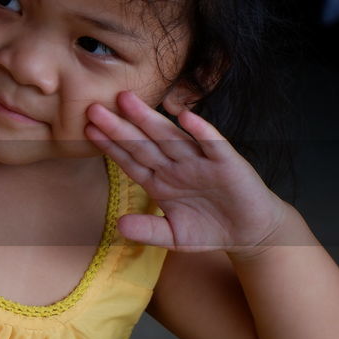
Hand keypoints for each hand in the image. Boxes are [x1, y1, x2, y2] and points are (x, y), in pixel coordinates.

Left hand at [85, 91, 286, 253]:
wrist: (250, 232)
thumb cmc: (209, 230)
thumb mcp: (174, 237)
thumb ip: (148, 231)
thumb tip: (118, 225)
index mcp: (160, 181)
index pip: (129, 160)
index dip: (109, 146)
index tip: (88, 131)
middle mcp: (176, 166)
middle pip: (143, 143)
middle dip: (120, 126)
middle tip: (95, 107)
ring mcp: (199, 161)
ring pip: (170, 137)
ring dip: (150, 119)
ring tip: (127, 101)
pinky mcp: (226, 163)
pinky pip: (212, 144)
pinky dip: (200, 131)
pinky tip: (186, 117)